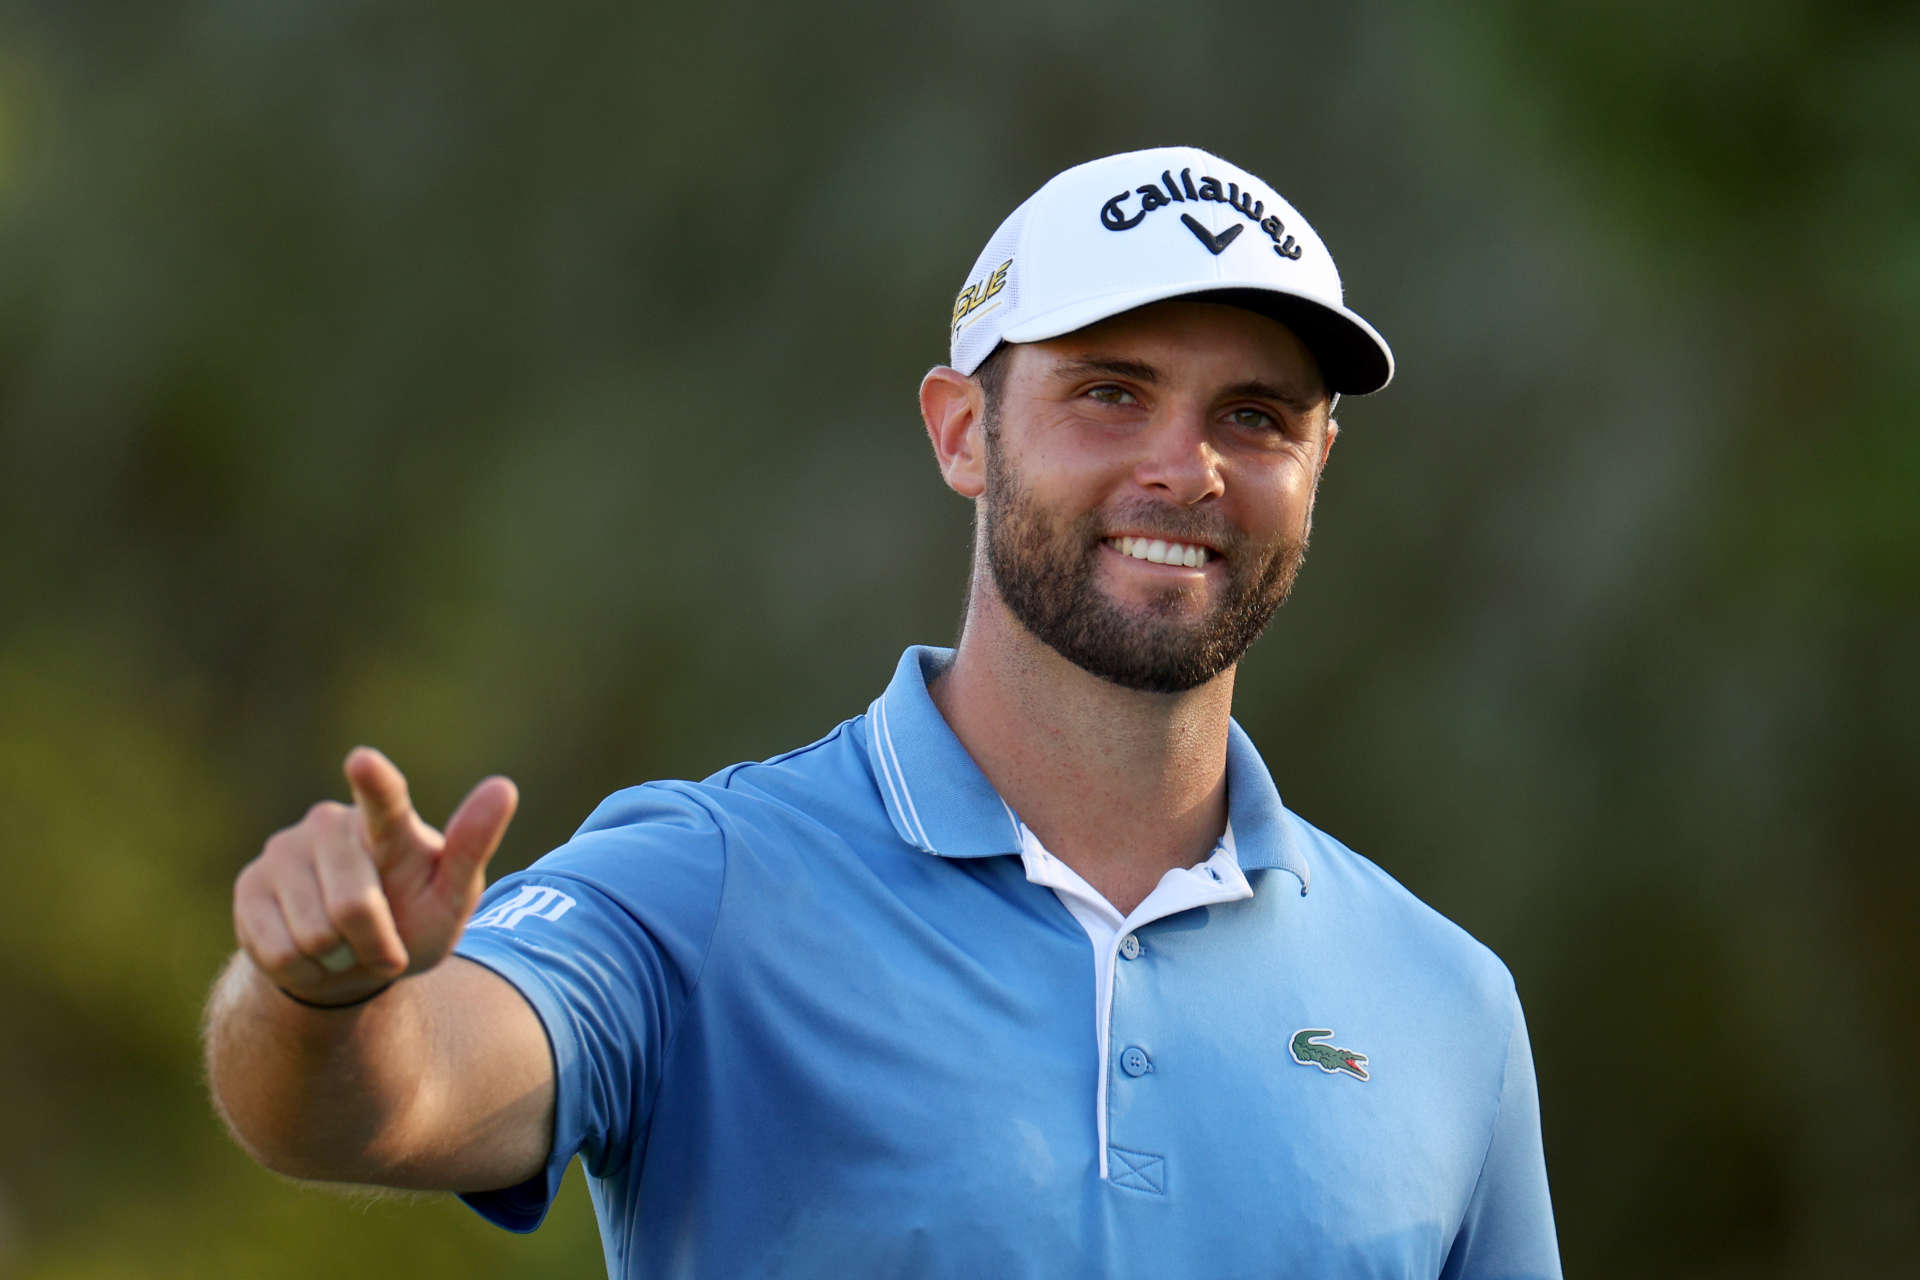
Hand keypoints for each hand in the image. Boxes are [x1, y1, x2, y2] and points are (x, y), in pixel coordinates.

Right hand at [233, 747, 518, 1006]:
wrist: (351, 961)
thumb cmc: (414, 919)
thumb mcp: (452, 897)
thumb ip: (472, 847)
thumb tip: (504, 786)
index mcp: (389, 824)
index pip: (384, 801)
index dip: (374, 783)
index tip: (362, 760)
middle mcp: (330, 826)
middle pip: (353, 906)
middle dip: (374, 943)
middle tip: (383, 944)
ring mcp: (283, 851)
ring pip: (312, 934)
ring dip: (338, 957)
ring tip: (344, 942)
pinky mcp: (249, 885)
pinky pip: (277, 949)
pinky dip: (303, 969)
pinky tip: (310, 950)